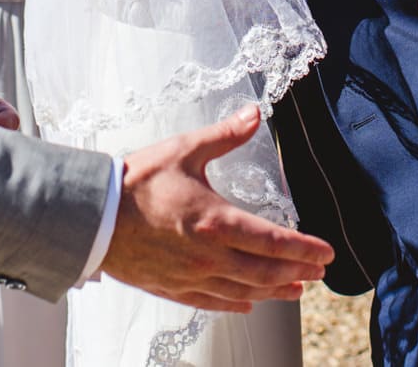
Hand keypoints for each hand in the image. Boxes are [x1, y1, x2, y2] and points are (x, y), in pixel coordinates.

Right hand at [100, 105, 333, 311]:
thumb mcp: (183, 149)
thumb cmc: (135, 181)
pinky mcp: (171, 287)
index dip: (305, 249)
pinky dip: (236, 304)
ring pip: (243, 291)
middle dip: (297, 272)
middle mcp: (209, 255)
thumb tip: (255, 113)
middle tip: (319, 273)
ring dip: (273, 291)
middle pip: (265, 271)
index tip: (326, 252)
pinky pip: (212, 301)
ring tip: (294, 290)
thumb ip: (224, 135)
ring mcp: (190, 275)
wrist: (91, 215)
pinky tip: (248, 304)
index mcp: (216, 221)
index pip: (274, 241)